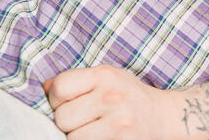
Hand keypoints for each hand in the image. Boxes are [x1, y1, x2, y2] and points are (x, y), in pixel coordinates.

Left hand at [43, 65, 182, 139]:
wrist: (164, 117)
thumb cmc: (129, 96)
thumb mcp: (107, 78)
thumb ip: (77, 80)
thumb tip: (44, 88)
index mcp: (105, 75)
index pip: (59, 87)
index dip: (55, 98)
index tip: (65, 102)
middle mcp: (112, 97)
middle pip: (61, 117)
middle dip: (65, 121)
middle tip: (81, 119)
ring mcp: (118, 122)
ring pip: (71, 138)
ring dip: (76, 136)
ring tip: (91, 129)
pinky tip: (99, 137)